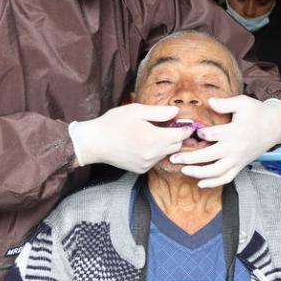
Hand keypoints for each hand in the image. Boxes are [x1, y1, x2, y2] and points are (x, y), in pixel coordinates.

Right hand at [69, 104, 191, 173]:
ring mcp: (147, 164)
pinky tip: (145, 142)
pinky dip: (156, 151)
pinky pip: (156, 159)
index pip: (181, 135)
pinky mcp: (141, 169)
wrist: (94, 143)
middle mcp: (153, 154)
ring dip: (166, 144)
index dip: (186, 127)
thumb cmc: (114, 123)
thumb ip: (159, 112)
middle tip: (171, 125)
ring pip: (167, 153)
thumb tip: (176, 112)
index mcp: (153, 138)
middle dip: (177, 135)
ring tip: (156, 132)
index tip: (186, 122)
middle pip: (177, 146)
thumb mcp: (137, 111)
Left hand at [171, 96, 280, 187]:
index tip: (191, 131)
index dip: (199, 134)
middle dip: (189, 157)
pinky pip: (226, 178)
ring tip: (184, 170)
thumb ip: (225, 103)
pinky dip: (213, 183)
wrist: (275, 127)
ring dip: (198, 173)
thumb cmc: (257, 112)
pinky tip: (200, 183)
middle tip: (174, 156)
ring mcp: (237, 159)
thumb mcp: (243, 102)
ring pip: (216, 171)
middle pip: (208, 156)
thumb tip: (209, 101)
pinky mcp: (240, 165)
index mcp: (234, 131)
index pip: (211, 135)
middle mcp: (234, 148)